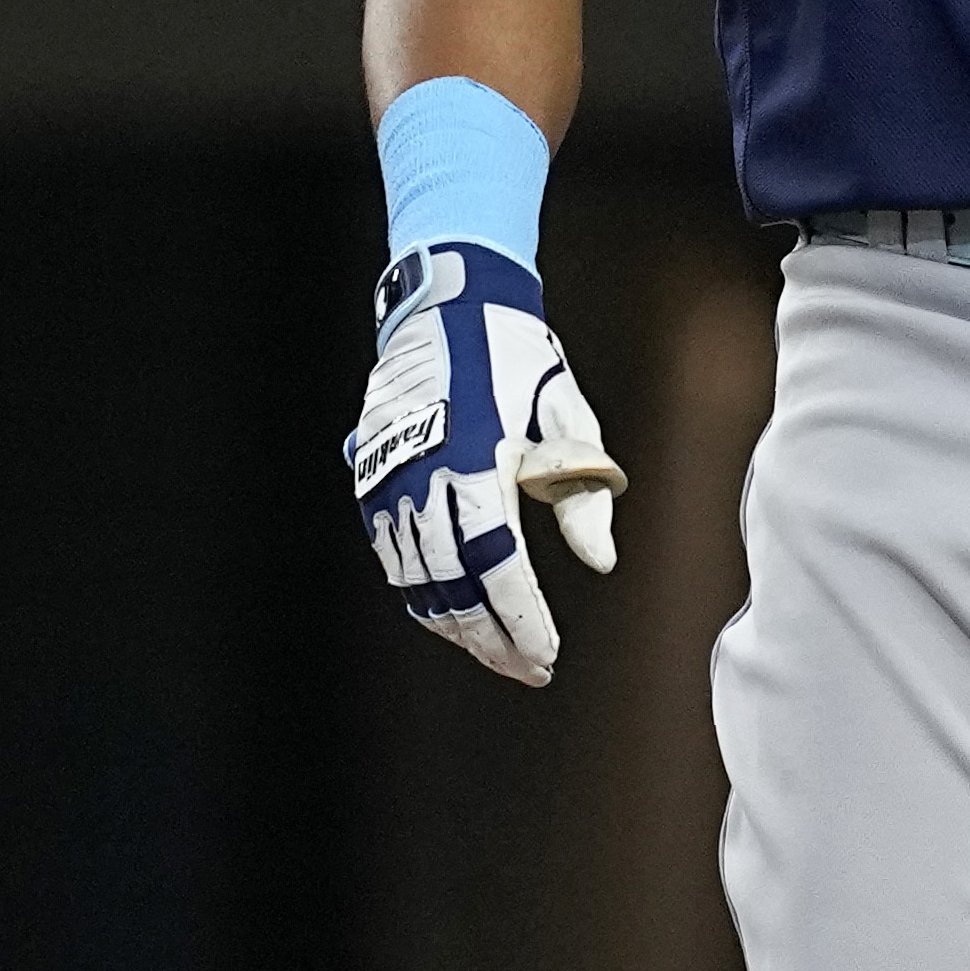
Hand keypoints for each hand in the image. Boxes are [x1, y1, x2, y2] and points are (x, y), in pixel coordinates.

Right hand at [350, 242, 620, 688]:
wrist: (446, 301)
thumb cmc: (517, 356)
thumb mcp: (567, 413)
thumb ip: (584, 489)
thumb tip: (600, 561)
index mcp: (476, 457)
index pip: (496, 564)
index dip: (520, 619)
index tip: (545, 656)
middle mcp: (422, 472)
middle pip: (453, 583)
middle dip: (491, 636)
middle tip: (527, 668)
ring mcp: (388, 475)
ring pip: (416, 576)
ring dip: (455, 621)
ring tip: (495, 649)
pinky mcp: (370, 474)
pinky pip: (391, 551)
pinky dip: (420, 590)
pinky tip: (450, 612)